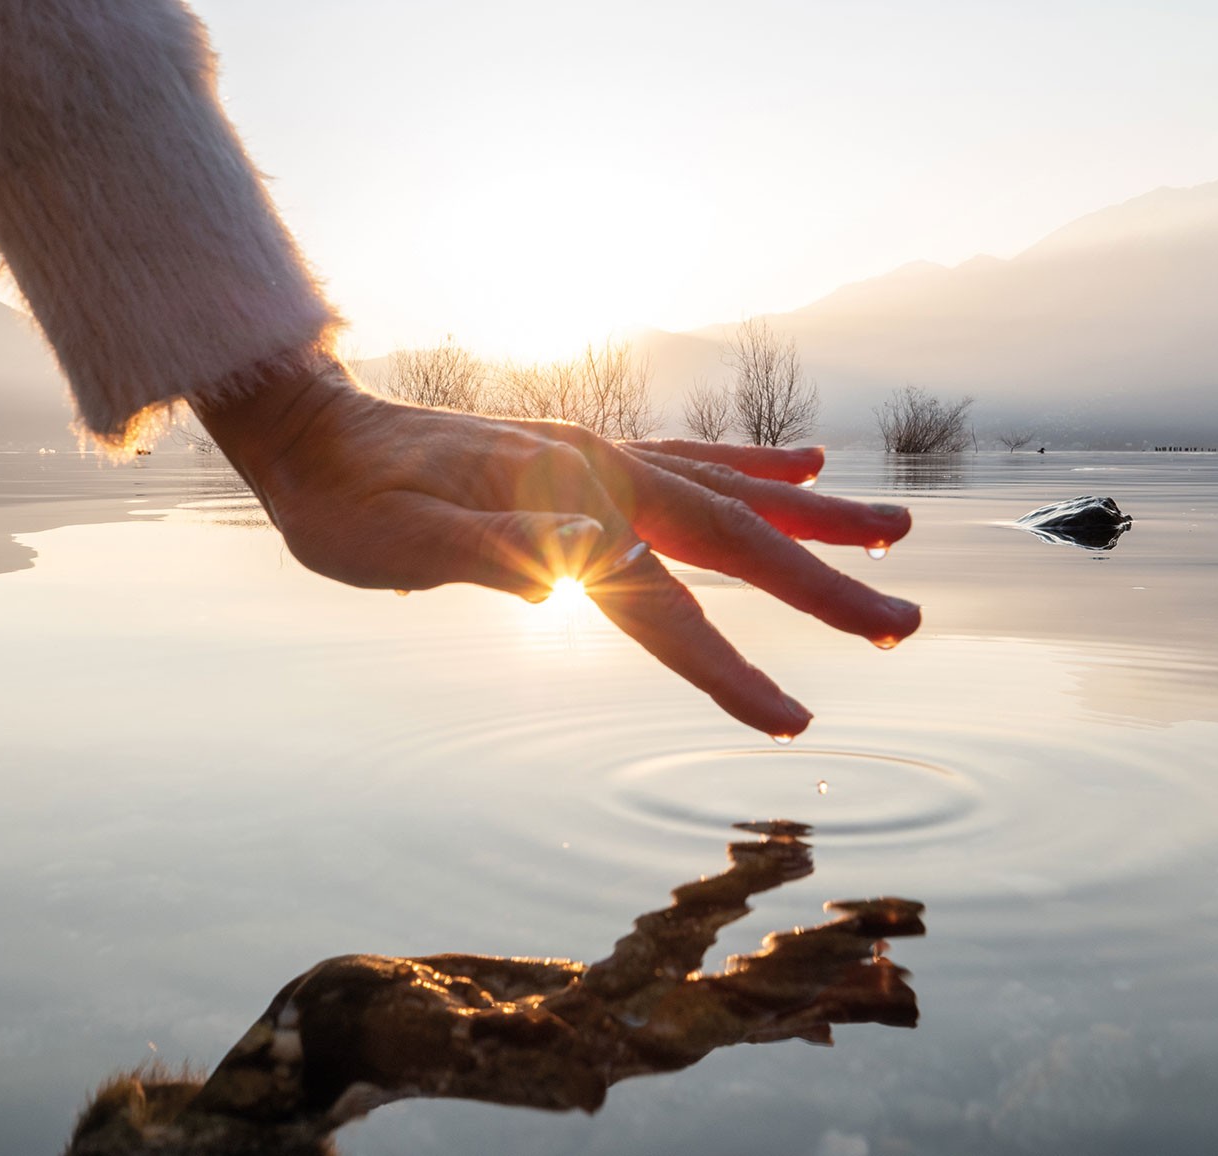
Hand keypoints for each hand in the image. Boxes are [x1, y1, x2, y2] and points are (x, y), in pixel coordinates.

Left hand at [190, 352, 919, 737]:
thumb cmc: (345, 505)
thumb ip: (491, 549)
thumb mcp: (398, 540)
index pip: (663, 604)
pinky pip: (694, 462)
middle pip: (731, 539)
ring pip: (731, 494)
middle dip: (821, 588)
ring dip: (815, 521)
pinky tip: (803, 465)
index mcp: (565, 504)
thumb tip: (591, 560)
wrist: (312, 435)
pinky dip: (755, 468)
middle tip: (905, 625)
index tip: (791, 722)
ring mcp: (600, 458)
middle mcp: (600, 472)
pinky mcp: (589, 456)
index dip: (727, 668)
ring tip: (894, 535)